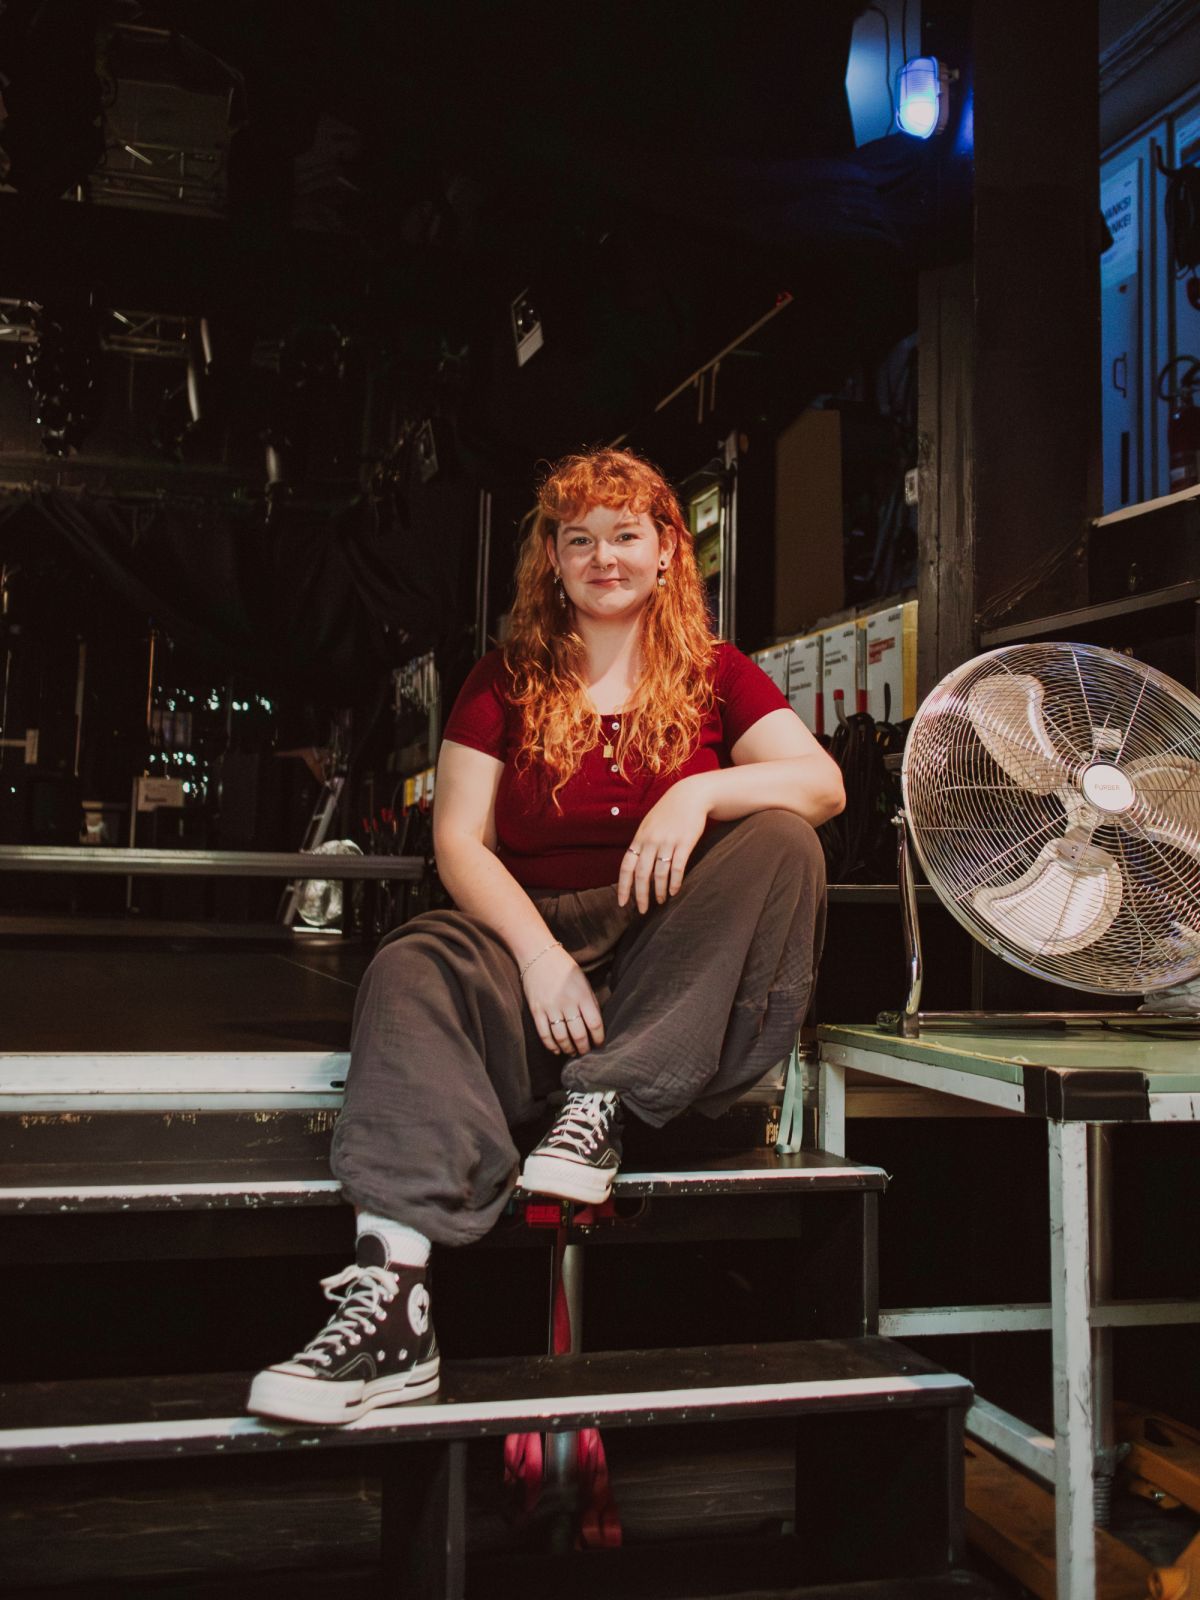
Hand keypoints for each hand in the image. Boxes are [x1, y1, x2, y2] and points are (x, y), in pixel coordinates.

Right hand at [521, 945, 604, 1056]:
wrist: (538, 955)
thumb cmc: (564, 969)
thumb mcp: (583, 982)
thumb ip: (590, 1002)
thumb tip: (596, 1026)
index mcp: (582, 995)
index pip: (595, 1024)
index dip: (599, 1038)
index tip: (600, 1044)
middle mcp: (567, 1003)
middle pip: (579, 1035)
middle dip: (584, 1048)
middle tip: (586, 1052)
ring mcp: (550, 1007)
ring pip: (562, 1038)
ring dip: (568, 1049)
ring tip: (572, 1052)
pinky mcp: (536, 1010)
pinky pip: (544, 1034)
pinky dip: (551, 1046)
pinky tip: (557, 1050)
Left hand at [617, 775, 709, 913]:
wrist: (690, 795)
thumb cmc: (668, 812)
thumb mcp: (649, 825)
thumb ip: (642, 844)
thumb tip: (635, 868)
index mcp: (640, 838)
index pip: (626, 867)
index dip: (623, 887)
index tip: (622, 903)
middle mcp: (651, 841)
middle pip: (641, 874)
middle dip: (640, 895)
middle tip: (642, 910)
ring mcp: (668, 842)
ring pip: (659, 874)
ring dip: (659, 891)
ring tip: (660, 901)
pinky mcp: (685, 842)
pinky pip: (677, 868)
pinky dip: (675, 882)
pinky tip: (674, 892)